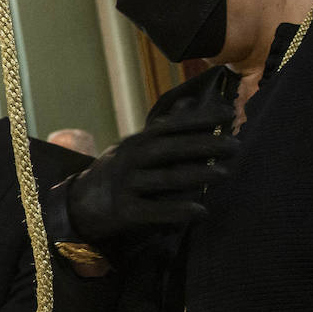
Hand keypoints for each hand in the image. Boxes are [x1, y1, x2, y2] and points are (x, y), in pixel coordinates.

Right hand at [62, 97, 237, 244]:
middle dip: (203, 145)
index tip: (227, 113)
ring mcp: (126, 185)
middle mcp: (130, 159)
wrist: (78, 205)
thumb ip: (165, 126)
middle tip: (234, 145)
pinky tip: (201, 211)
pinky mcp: (124, 212)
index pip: (169, 126)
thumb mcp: (135, 145)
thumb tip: (191, 99)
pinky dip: (178, 211)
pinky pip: (154, 211)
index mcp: (136, 142)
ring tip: (225, 173)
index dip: (198, 119)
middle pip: (169, 149)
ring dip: (196, 175)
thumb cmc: (117, 172)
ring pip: (164, 178)